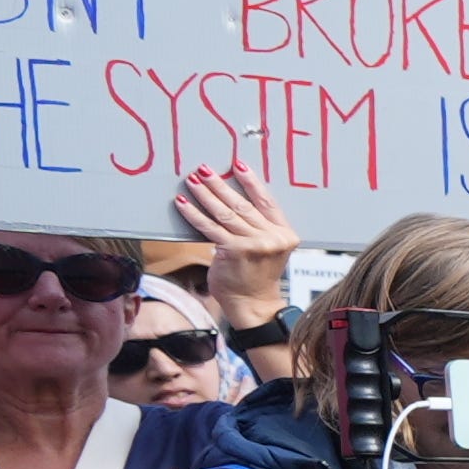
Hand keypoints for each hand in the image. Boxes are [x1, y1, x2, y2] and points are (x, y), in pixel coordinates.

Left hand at [172, 167, 306, 326]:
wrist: (252, 304)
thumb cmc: (256, 276)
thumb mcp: (268, 249)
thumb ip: (258, 228)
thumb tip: (231, 201)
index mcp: (285, 234)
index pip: (267, 202)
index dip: (251, 182)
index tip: (237, 165)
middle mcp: (272, 238)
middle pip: (243, 205)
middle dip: (221, 184)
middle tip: (205, 170)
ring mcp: (254, 245)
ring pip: (225, 213)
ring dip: (206, 194)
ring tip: (193, 181)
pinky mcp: (233, 251)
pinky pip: (210, 227)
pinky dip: (194, 213)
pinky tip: (183, 202)